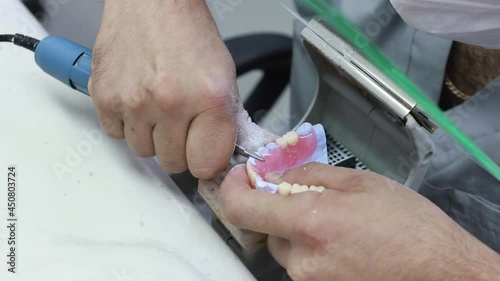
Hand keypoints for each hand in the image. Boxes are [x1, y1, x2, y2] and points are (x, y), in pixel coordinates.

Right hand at [89, 0, 237, 177]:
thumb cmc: (188, 33)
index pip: (206, 164)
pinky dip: (126, 123)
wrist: (152, 2)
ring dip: (152, 136)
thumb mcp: (224, 76)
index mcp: (209, 98)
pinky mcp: (105, 97)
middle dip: (180, 147)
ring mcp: (135, 102)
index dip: (206, 160)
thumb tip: (218, 156)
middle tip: (181, 123)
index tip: (203, 154)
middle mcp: (171, 102)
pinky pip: (116, 134)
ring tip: (158, 106)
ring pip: (144, 151)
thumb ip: (222, 121)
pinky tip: (137, 100)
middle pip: (174, 163)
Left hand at [220, 163, 499, 280]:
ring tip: (339, 223)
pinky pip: (302, 265)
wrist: (443, 274)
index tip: (241, 176)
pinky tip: (344, 243)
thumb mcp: (362, 182)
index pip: (241, 208)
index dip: (233, 188)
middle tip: (313, 198)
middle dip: (281, 209)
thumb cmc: (411, 226)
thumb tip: (277, 175)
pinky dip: (312, 250)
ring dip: (299, 232)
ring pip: (285, 248)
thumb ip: (310, 175)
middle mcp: (302, 260)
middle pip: (266, 227)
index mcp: (310, 223)